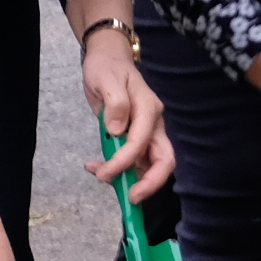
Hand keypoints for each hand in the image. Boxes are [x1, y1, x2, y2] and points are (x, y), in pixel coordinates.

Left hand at [76, 19, 171, 194]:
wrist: (106, 61)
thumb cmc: (107, 68)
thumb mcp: (106, 79)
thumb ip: (116, 103)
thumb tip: (118, 130)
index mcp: (149, 109)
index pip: (143, 141)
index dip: (126, 161)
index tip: (105, 173)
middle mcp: (153, 124)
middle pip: (164, 159)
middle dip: (150, 182)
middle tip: (131, 199)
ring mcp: (146, 133)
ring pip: (149, 165)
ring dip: (129, 178)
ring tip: (101, 176)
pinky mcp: (135, 140)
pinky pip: (133, 161)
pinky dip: (117, 170)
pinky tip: (96, 166)